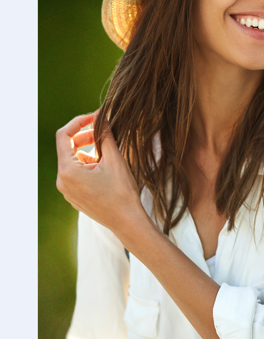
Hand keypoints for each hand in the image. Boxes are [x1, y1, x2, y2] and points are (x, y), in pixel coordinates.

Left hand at [56, 112, 143, 238]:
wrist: (127, 222)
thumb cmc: (121, 192)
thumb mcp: (114, 159)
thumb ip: (105, 135)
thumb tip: (101, 116)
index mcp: (68, 171)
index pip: (63, 136)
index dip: (78, 122)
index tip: (94, 118)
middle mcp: (62, 181)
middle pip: (68, 148)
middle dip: (85, 137)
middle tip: (104, 132)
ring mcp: (67, 191)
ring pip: (73, 162)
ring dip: (89, 153)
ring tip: (108, 155)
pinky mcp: (74, 197)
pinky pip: (76, 175)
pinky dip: (88, 166)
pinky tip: (105, 170)